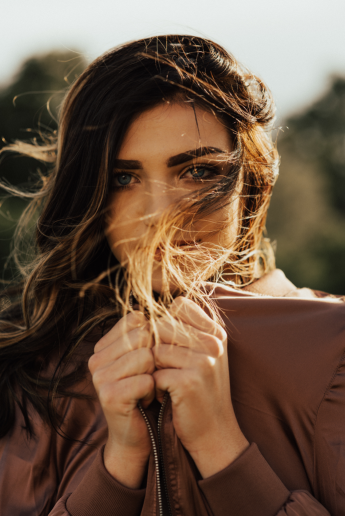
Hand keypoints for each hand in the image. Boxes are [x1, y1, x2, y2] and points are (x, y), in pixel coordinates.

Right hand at [88, 312, 154, 487]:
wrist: (139, 434)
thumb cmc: (146, 391)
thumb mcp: (145, 358)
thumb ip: (147, 332)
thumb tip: (169, 303)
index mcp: (103, 345)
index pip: (136, 319)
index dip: (154, 336)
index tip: (151, 358)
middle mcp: (96, 358)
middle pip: (142, 335)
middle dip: (155, 356)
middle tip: (149, 376)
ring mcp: (99, 377)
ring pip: (146, 356)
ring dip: (154, 375)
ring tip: (147, 388)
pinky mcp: (109, 396)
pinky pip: (146, 380)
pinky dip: (153, 391)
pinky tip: (145, 400)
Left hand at [153, 297, 248, 477]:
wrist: (215, 433)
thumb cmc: (202, 390)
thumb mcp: (204, 355)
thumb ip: (187, 330)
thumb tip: (152, 308)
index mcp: (216, 332)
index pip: (179, 305)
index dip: (165, 322)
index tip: (167, 343)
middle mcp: (213, 343)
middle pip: (162, 325)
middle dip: (156, 347)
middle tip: (165, 368)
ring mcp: (203, 362)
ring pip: (155, 350)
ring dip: (154, 369)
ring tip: (167, 382)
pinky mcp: (189, 382)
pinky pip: (154, 373)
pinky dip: (155, 387)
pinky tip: (167, 396)